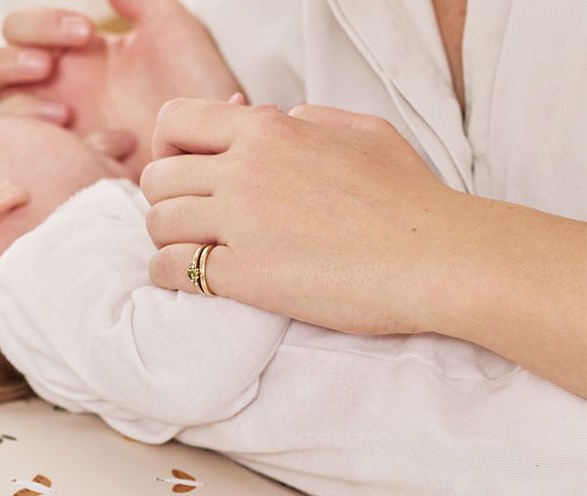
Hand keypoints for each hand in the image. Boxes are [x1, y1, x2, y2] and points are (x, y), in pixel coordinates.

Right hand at [0, 0, 241, 177]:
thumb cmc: (202, 90)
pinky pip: (35, 160)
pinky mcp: (70, 171)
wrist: (220, 149)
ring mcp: (58, 137)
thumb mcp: (175, 31)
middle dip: (10, 63)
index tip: (87, 32)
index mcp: (74, 57)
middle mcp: (57, 94)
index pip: (22, 31)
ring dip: (23, 109)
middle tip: (49, 66)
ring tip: (65, 116)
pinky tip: (109, 144)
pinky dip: (66, 147)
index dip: (41, 25)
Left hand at [141, 101, 467, 334]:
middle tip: (190, 223)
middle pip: (158, 178)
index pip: (177, 123)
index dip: (170, 149)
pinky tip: (195, 282)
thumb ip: (310, 120)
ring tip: (193, 255)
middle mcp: (244, 169)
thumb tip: (281, 118)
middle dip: (166, 200)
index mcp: (267, 130)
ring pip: (159, 223)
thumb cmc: (408, 198)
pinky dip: (170, 276)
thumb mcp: (362, 132)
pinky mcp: (242, 274)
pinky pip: (172, 269)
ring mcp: (240, 222)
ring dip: (168, 240)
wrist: (432, 256)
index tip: (186, 173)